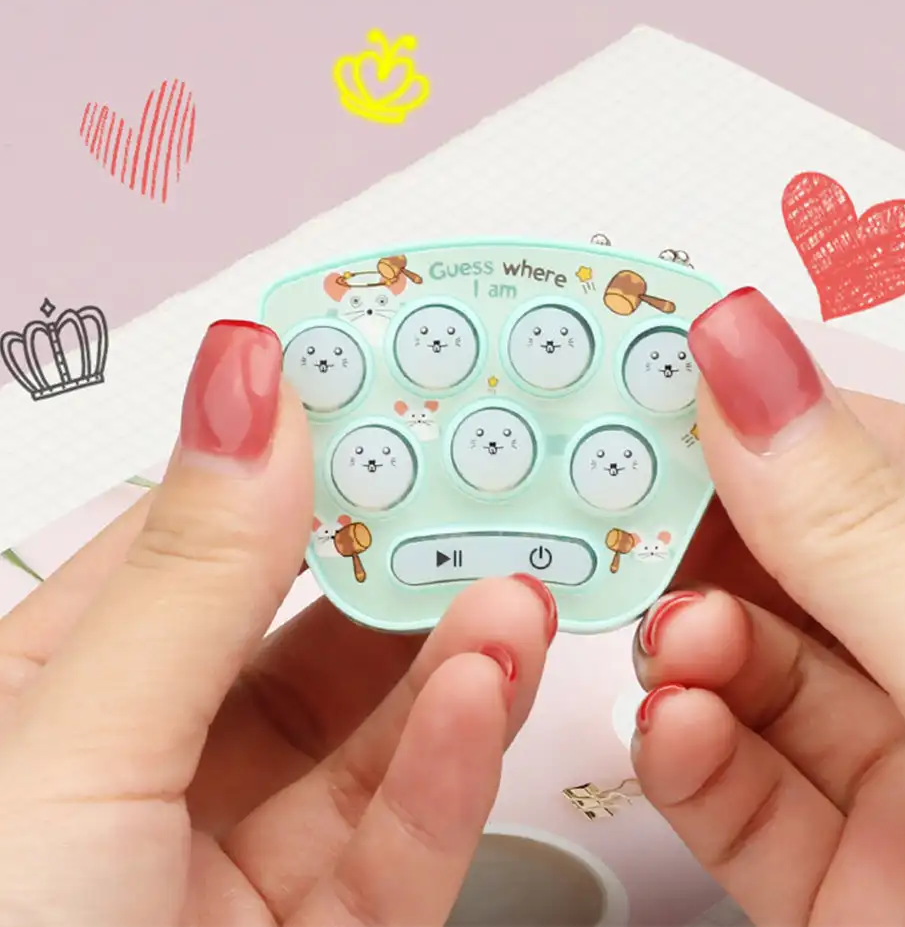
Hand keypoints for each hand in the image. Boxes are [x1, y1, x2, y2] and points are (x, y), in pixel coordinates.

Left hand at [0, 320, 555, 926]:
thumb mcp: (71, 745)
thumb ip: (192, 565)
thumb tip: (250, 379)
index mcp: (59, 692)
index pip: (202, 534)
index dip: (296, 454)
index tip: (387, 385)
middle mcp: (153, 765)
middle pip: (307, 628)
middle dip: (403, 557)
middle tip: (488, 480)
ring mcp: (242, 856)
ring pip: (376, 728)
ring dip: (452, 653)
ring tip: (514, 588)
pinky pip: (402, 834)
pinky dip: (453, 757)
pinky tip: (488, 686)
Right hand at [631, 289, 904, 926]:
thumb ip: (856, 524)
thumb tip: (746, 357)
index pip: (866, 451)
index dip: (754, 411)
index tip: (649, 384)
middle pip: (793, 562)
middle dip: (702, 542)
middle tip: (615, 514)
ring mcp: (904, 774)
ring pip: (755, 674)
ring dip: (695, 654)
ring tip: (672, 647)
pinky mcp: (842, 873)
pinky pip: (740, 788)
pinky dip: (691, 755)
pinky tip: (679, 733)